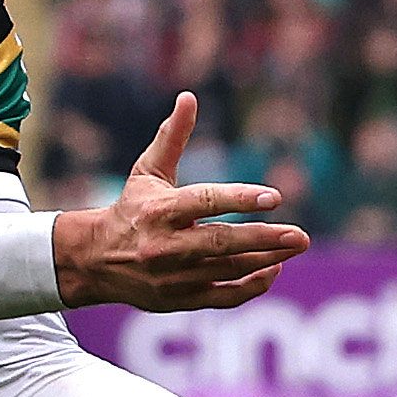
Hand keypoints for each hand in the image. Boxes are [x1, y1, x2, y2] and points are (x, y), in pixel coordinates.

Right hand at [52, 94, 313, 311]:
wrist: (96, 261)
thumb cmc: (131, 209)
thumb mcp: (147, 171)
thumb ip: (171, 137)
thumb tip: (188, 97)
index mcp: (158, 211)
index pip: (204, 202)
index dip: (240, 200)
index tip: (274, 197)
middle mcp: (164, 246)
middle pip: (220, 243)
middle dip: (263, 239)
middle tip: (300, 235)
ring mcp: (173, 277)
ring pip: (228, 270)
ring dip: (266, 259)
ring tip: (295, 245)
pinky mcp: (179, 300)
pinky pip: (223, 297)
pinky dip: (251, 286)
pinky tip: (274, 268)